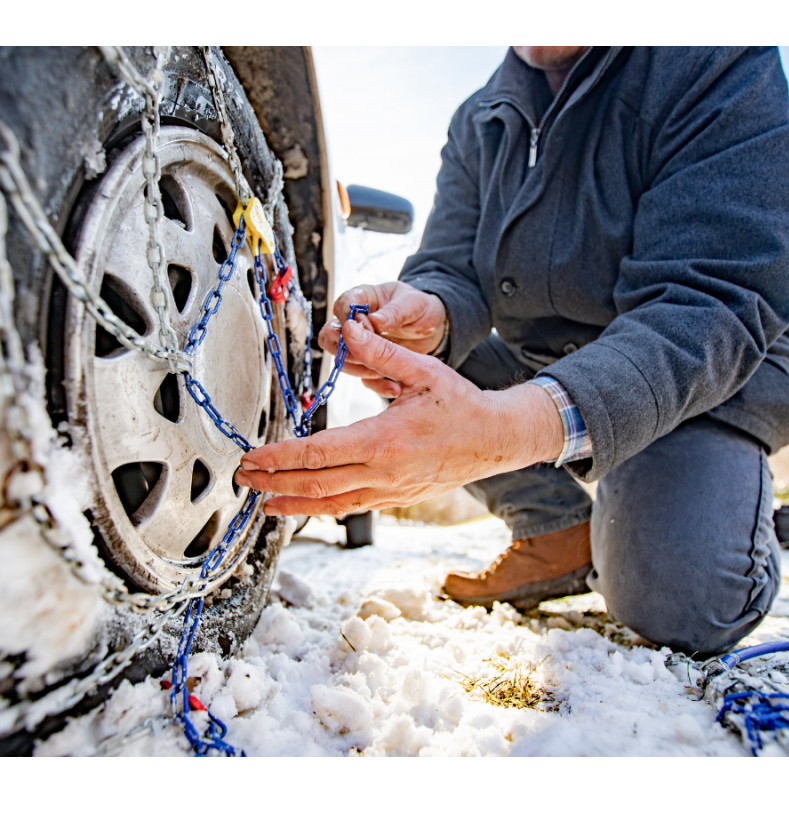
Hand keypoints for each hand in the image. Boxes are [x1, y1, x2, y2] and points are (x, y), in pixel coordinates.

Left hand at [237, 319, 563, 516]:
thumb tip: (350, 329)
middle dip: (273, 482)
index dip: (279, 457)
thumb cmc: (460, 406)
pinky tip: (303, 506)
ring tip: (263, 501)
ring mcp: (389, 491)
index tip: (253, 455)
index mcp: (384, 440)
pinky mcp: (395, 499)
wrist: (495, 441)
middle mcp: (383, 473)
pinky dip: (321, 509)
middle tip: (243, 477)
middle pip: (315, 484)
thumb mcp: (425, 371)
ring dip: (292, 503)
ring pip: (330, 504)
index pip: (318, 453)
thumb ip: (382, 353)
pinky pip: (350, 508)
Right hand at [318, 282, 445, 395]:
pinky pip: (361, 376)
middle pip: (330, 335)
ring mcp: (359, 344)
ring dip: (360, 367)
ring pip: (341, 358)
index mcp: (363, 299)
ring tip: (385, 369)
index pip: (341, 306)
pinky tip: (394, 386)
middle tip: (368, 353)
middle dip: (345, 347)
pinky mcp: (368, 363)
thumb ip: (393, 312)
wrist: (432, 329)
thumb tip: (372, 321)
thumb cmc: (420, 308)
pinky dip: (375, 383)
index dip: (348, 318)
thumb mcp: (413, 304)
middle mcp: (355, 322)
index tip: (365, 328)